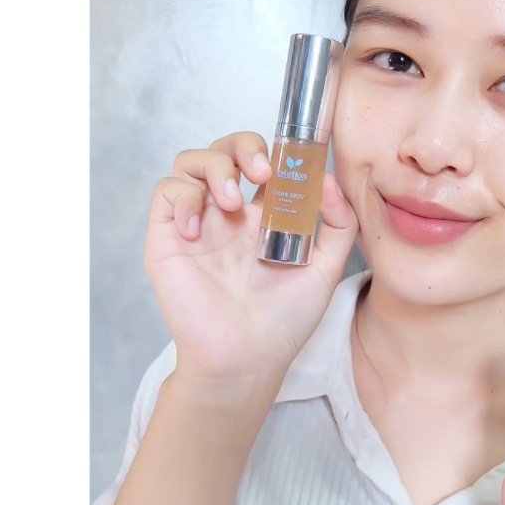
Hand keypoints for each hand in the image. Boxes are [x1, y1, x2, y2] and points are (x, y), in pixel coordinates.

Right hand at [143, 131, 357, 382]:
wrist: (247, 359)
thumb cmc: (283, 321)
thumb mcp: (325, 268)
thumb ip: (338, 224)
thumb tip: (327, 178)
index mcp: (264, 216)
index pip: (265, 162)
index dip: (277, 150)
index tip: (296, 159)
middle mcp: (229, 214)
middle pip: (225, 150)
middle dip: (243, 145)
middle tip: (262, 172)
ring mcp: (198, 223)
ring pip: (191, 162)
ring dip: (214, 166)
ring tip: (230, 199)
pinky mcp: (168, 239)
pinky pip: (166, 193)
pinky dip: (184, 197)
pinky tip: (201, 227)